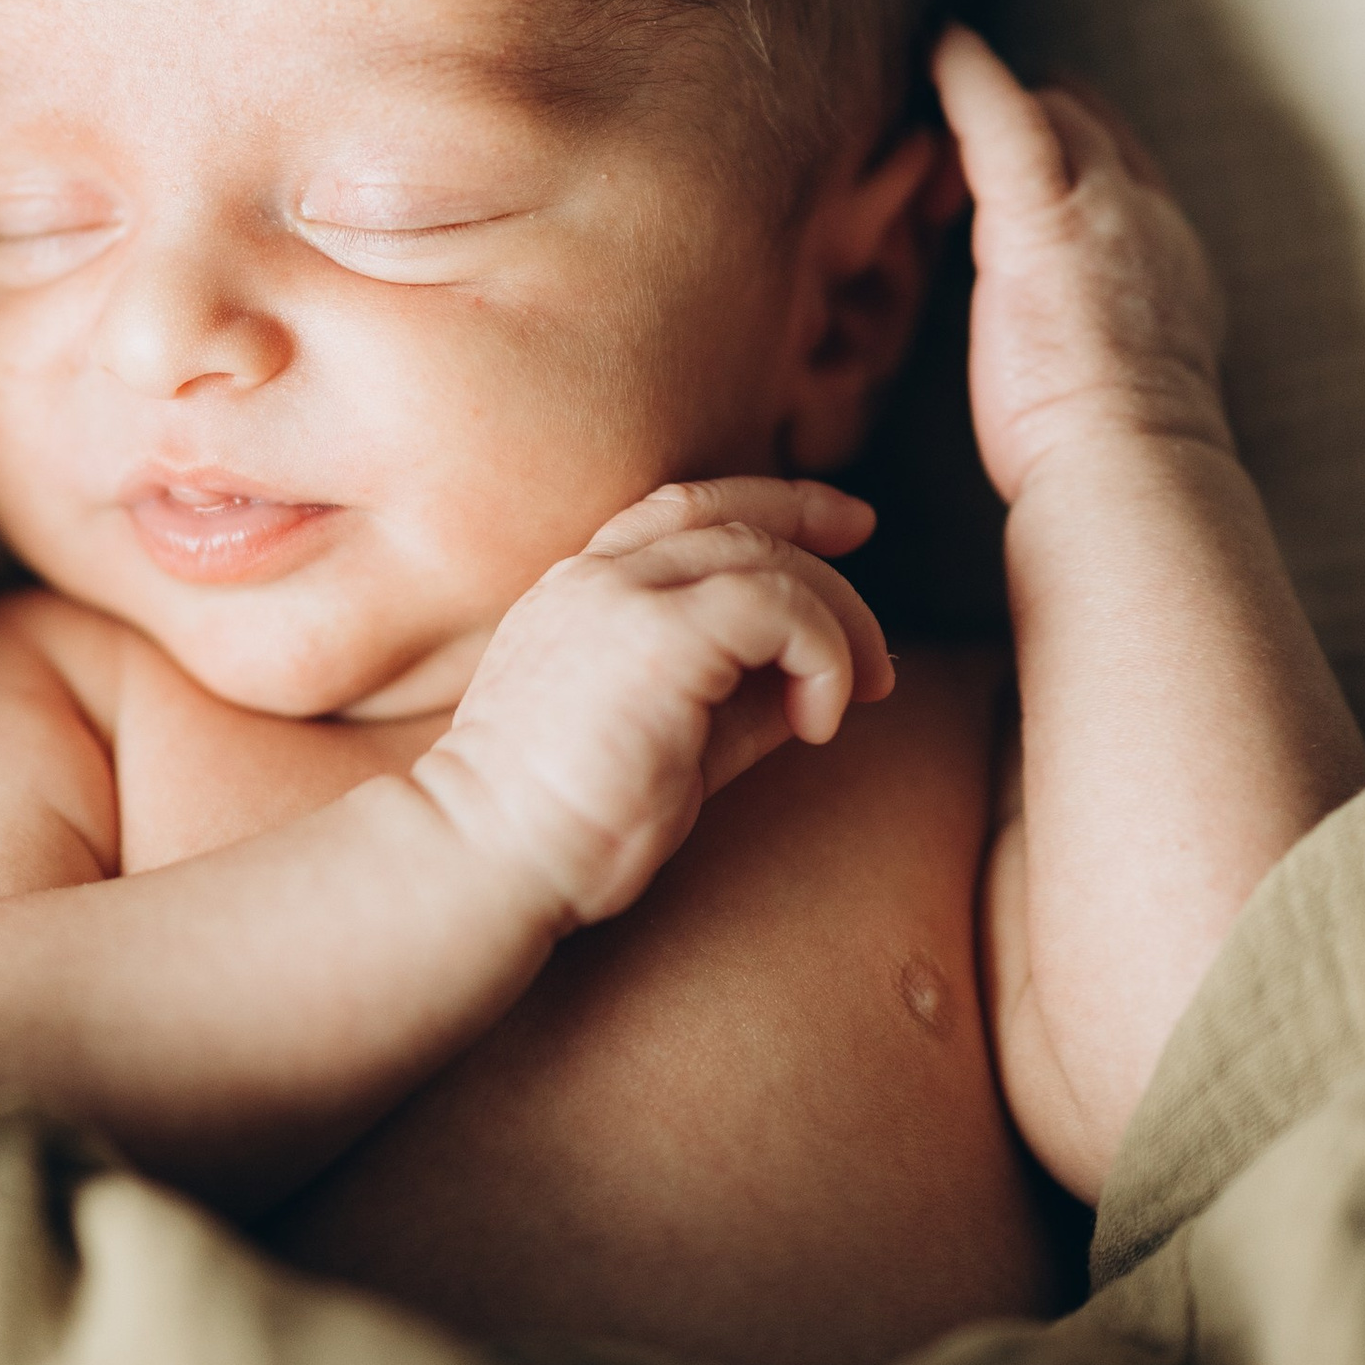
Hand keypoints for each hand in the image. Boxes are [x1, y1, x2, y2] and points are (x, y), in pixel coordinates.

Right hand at [412, 478, 894, 929]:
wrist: (487, 859)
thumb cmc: (567, 824)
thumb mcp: (669, 741)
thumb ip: (733, 697)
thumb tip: (816, 681)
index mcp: (580, 591)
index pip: (686, 510)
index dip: (777, 505)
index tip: (847, 529)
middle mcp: (595, 576)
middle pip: (736, 519)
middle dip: (827, 561)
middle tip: (877, 646)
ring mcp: (621, 596)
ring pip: (767, 557)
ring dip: (837, 623)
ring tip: (855, 698)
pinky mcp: (658, 635)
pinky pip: (779, 605)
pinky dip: (823, 653)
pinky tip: (818, 720)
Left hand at [934, 26, 1229, 510]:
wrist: (1136, 468)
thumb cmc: (1114, 463)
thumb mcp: (1126, 388)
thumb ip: (1104, 349)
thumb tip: (1076, 371)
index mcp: (1171, 268)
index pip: (1129, 184)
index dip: (1085, 162)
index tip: (1041, 158)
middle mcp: (1147, 222)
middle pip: (1097, 135)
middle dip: (1042, 120)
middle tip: (971, 117)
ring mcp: (1102, 210)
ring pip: (1054, 117)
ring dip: (1001, 102)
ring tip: (945, 74)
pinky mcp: (1042, 217)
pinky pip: (1001, 113)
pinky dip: (971, 75)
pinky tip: (940, 47)